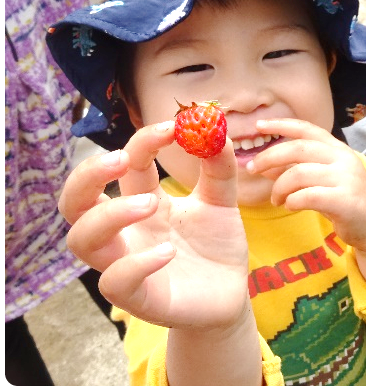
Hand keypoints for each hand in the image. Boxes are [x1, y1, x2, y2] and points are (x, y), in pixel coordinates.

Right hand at [59, 121, 249, 329]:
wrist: (231, 296)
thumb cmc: (217, 247)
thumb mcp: (222, 201)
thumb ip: (219, 167)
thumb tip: (216, 127)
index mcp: (143, 203)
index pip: (126, 166)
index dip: (142, 141)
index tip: (172, 126)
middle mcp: (126, 232)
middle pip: (75, 202)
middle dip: (87, 175)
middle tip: (122, 159)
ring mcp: (127, 264)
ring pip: (82, 241)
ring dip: (109, 215)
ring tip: (149, 203)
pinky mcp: (141, 299)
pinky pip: (115, 283)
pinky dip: (135, 264)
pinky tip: (167, 252)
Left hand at [247, 119, 365, 251]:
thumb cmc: (343, 200)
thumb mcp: (319, 180)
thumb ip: (295, 170)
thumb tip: (263, 166)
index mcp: (336, 149)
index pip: (306, 129)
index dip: (281, 125)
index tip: (258, 125)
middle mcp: (342, 158)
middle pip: (298, 148)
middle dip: (270, 157)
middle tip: (253, 169)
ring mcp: (346, 178)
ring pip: (299, 174)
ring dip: (279, 186)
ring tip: (276, 199)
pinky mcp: (345, 200)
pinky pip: (308, 196)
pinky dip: (292, 201)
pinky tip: (290, 206)